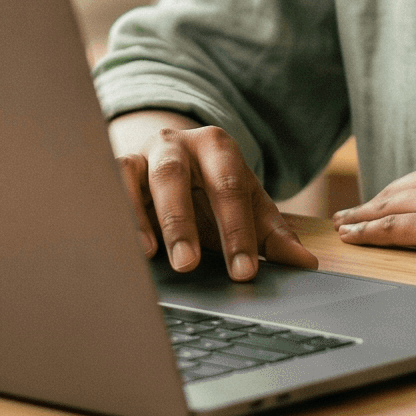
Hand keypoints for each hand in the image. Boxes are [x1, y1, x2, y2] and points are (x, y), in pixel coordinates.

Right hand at [109, 110, 317, 280]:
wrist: (178, 157)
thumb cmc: (215, 187)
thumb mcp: (248, 204)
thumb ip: (273, 234)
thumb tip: (305, 263)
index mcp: (217, 147)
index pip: (229, 187)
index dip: (237, 230)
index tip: (244, 272)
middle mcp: (177, 144)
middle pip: (175, 176)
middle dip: (181, 221)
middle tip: (190, 264)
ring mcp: (144, 154)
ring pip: (134, 173)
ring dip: (141, 214)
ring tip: (149, 254)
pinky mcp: (118, 167)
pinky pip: (110, 182)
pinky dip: (117, 210)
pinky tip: (127, 244)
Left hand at [332, 150, 415, 264]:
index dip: (404, 190)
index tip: (389, 197)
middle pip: (399, 189)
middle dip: (374, 199)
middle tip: (352, 209)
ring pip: (387, 206)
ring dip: (361, 215)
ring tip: (342, 222)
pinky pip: (389, 229)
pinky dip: (366, 232)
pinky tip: (350, 236)